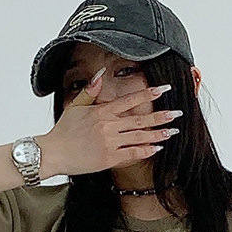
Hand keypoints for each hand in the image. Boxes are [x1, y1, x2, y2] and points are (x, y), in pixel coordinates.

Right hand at [41, 67, 181, 177]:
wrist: (52, 153)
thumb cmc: (62, 130)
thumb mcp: (75, 106)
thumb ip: (90, 90)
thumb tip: (100, 73)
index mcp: (101, 111)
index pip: (130, 100)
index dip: (149, 94)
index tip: (164, 89)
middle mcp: (108, 126)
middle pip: (140, 119)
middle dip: (162, 116)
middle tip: (178, 114)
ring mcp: (110, 143)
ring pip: (140, 137)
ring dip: (159, 134)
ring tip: (173, 131)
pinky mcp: (109, 158)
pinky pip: (133, 154)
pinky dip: (147, 151)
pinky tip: (158, 148)